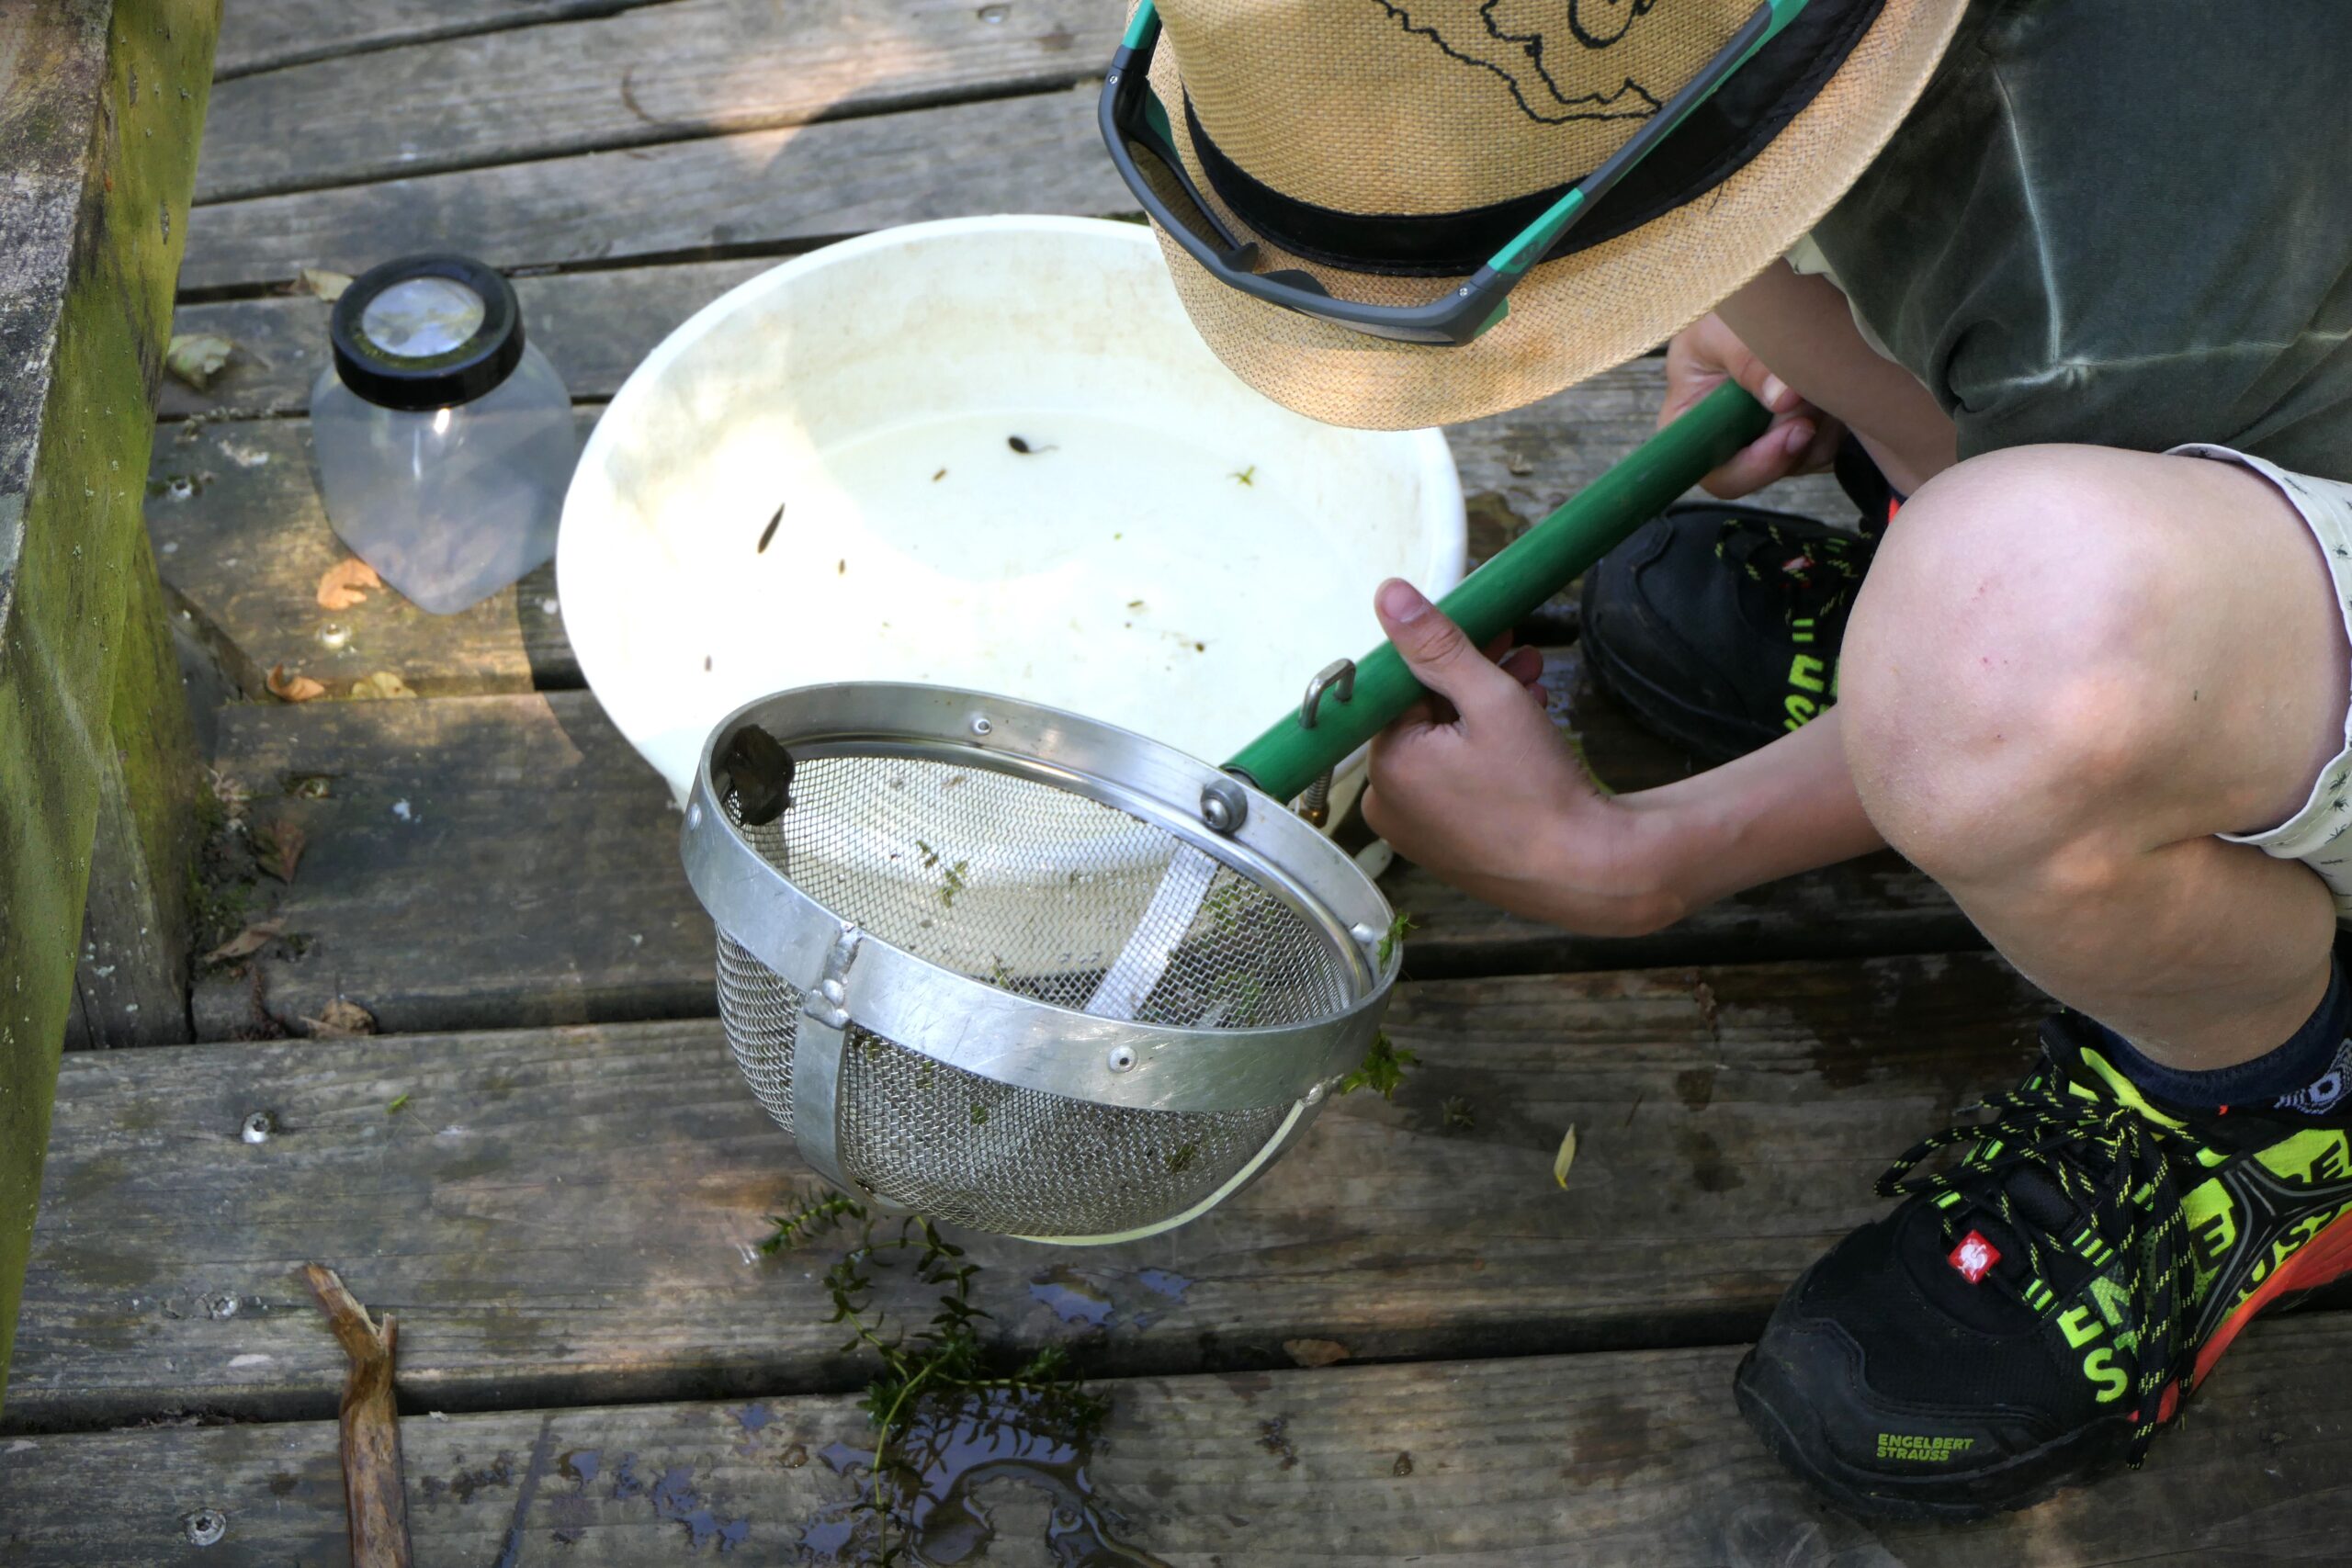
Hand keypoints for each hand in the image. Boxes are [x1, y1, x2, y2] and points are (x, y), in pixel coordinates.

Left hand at [1360, 581, 1684, 936]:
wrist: (1589, 871)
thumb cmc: (1540, 791)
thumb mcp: (1489, 698)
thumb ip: (1437, 644)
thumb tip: (1389, 595)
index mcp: (1386, 766)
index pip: (1400, 686)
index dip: (1444, 650)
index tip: (1485, 626)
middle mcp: (1388, 803)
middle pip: (1421, 714)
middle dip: (1472, 675)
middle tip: (1519, 646)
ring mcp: (1415, 829)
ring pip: (1443, 743)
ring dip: (1485, 705)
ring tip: (1533, 679)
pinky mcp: (1444, 843)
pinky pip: (1453, 779)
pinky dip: (1484, 748)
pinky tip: (1527, 721)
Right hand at [1662, 312, 1844, 498]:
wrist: (1761, 287)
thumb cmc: (1724, 308)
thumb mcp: (1723, 329)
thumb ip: (1748, 363)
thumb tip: (1783, 400)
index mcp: (1692, 423)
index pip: (1717, 473)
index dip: (1753, 466)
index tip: (1790, 433)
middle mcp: (1729, 437)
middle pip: (1767, 469)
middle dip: (1796, 435)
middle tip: (1812, 393)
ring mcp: (1767, 434)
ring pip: (1803, 457)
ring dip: (1820, 422)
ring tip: (1817, 372)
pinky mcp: (1802, 426)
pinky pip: (1827, 442)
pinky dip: (1836, 416)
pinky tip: (1828, 379)